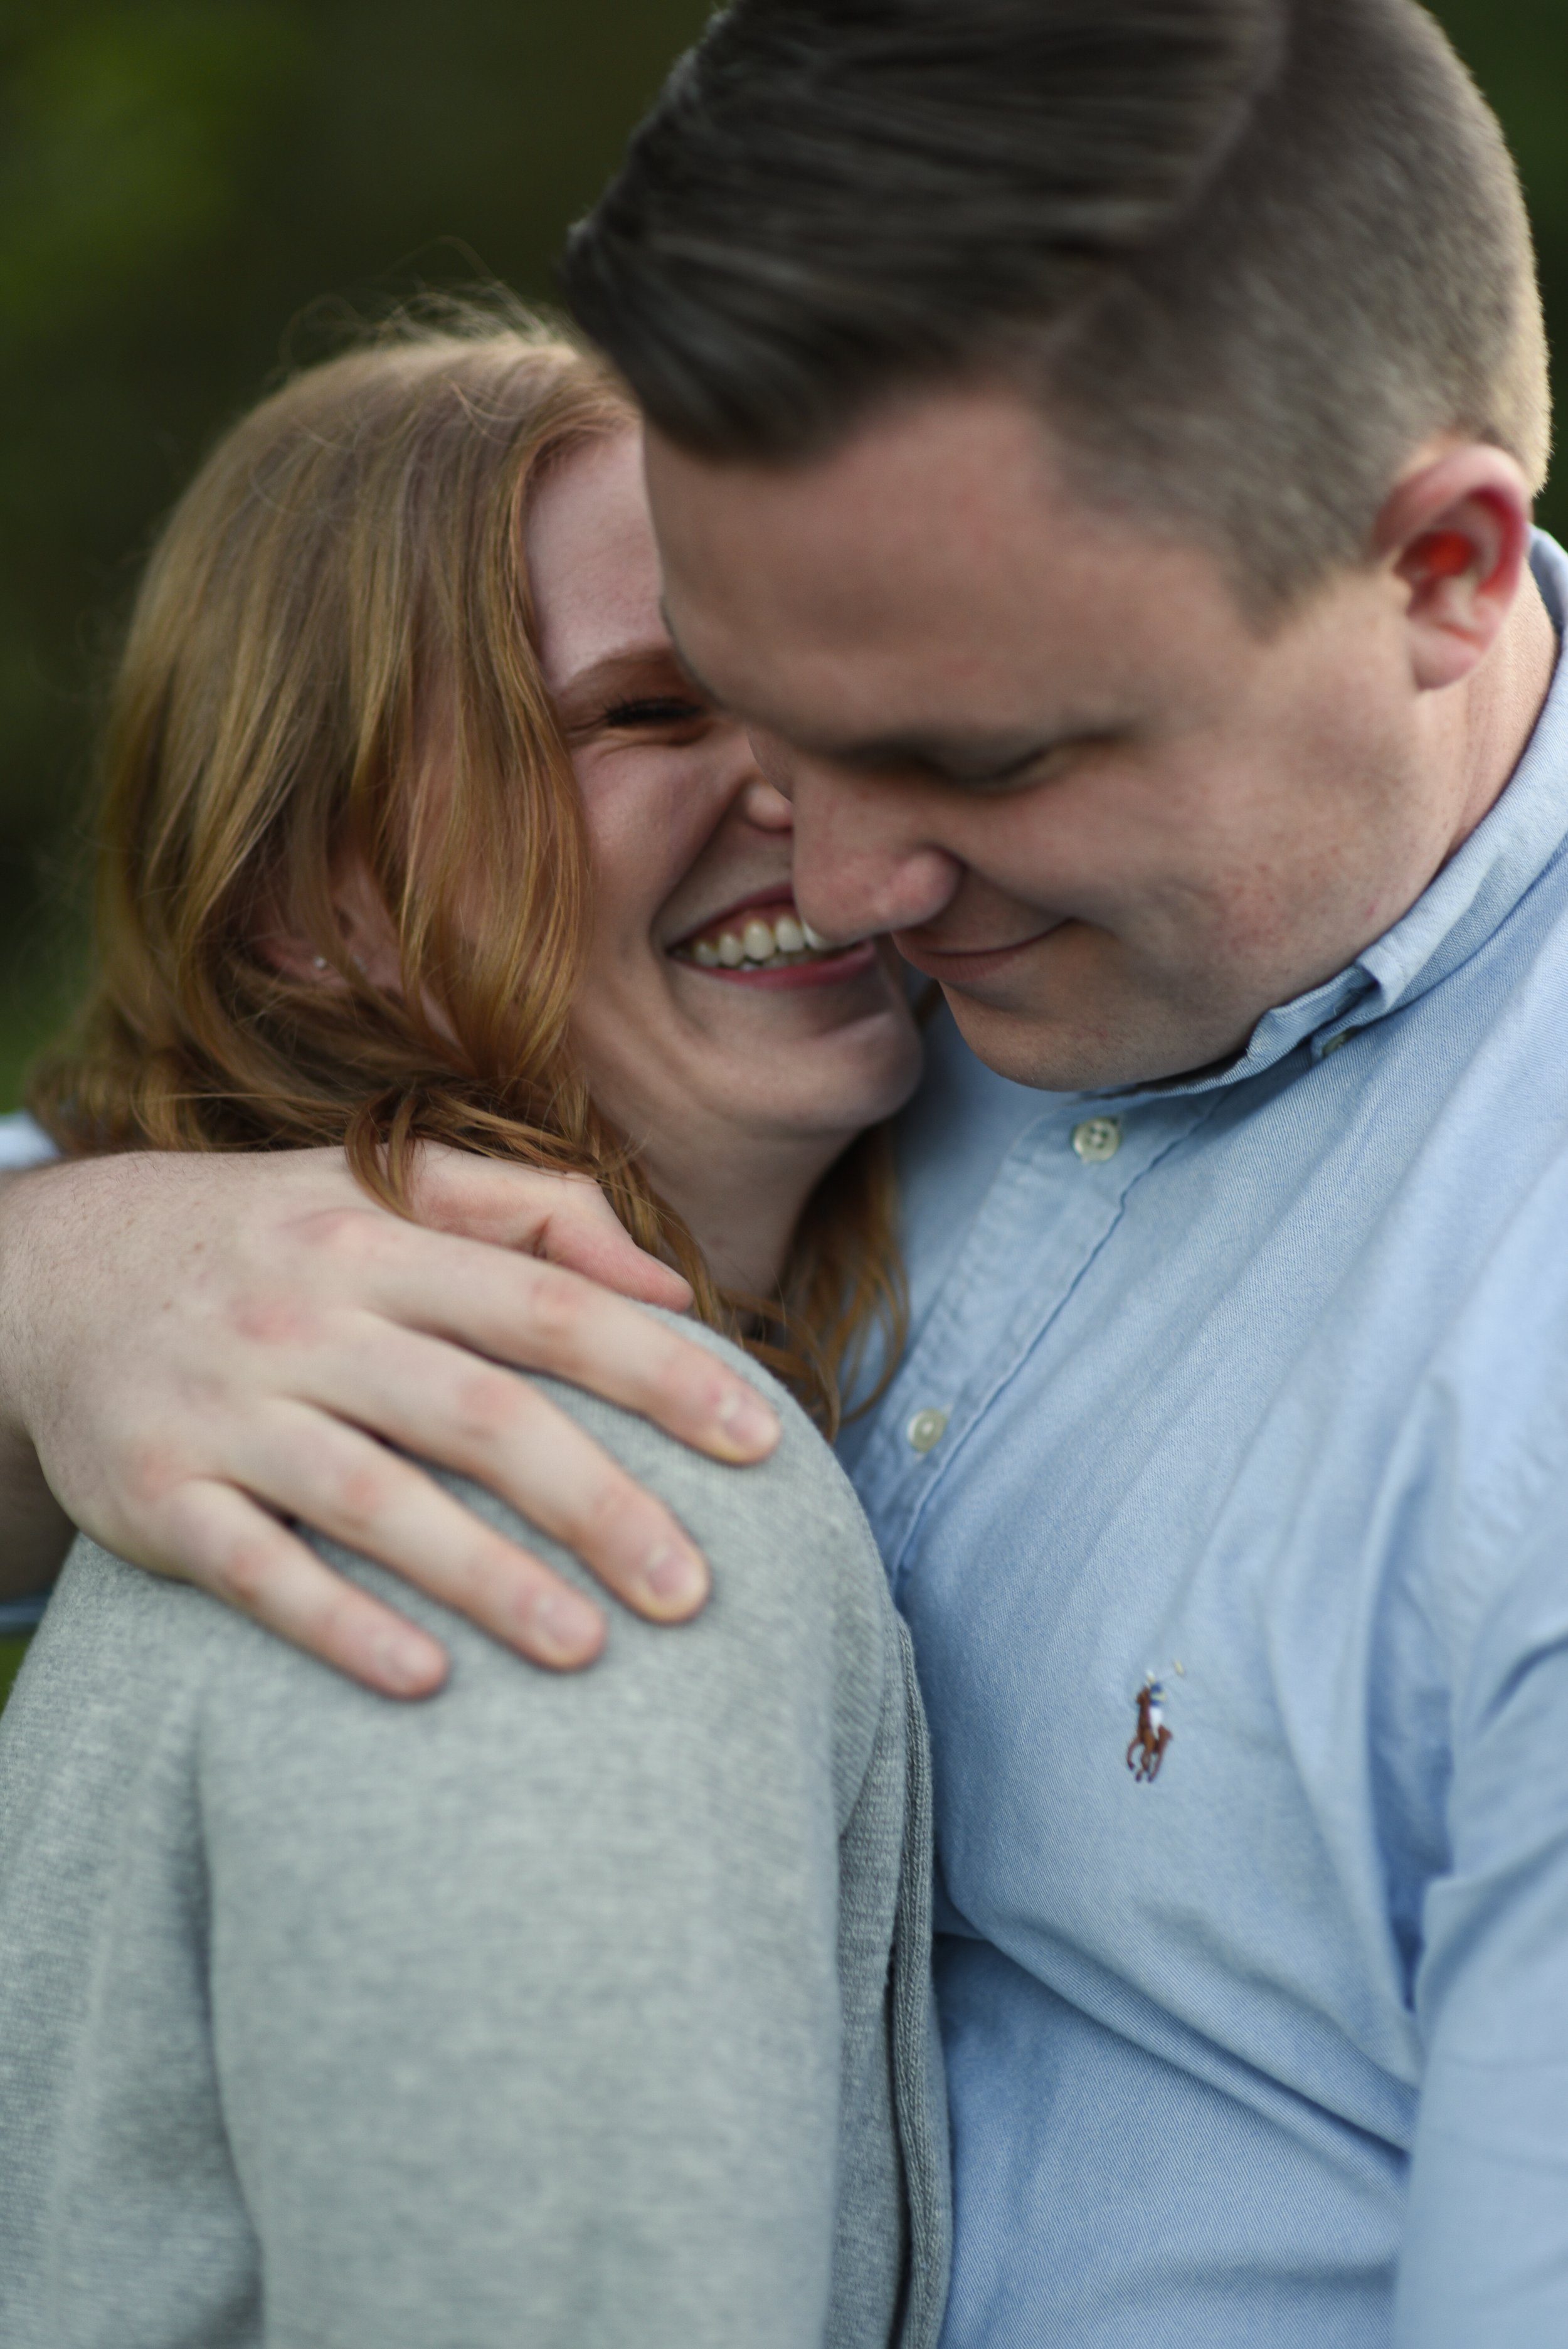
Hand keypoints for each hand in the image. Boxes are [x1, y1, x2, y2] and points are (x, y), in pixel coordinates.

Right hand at [0, 1147, 778, 1693]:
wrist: (50, 1273)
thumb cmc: (266, 1240)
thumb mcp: (380, 1184)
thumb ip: (530, 1212)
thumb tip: (670, 1284)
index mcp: (375, 1240)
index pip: (542, 1304)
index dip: (657, 1369)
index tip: (759, 1441)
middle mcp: (302, 1319)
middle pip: (474, 1412)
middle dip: (596, 1502)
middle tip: (698, 1590)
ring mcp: (223, 1410)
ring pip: (371, 1499)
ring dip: (485, 1578)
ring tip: (591, 1651)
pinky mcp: (151, 1496)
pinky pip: (253, 1569)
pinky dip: (336, 1623)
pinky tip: (425, 1679)